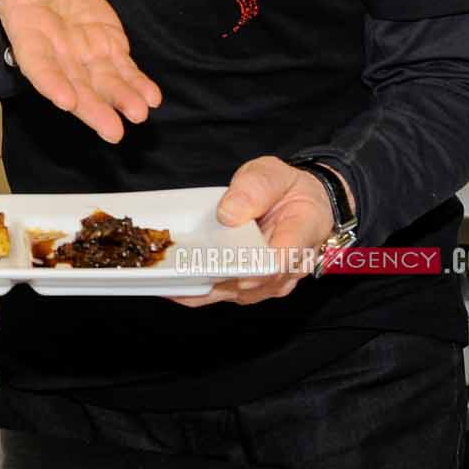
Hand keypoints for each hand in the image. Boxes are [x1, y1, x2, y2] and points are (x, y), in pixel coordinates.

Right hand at [0, 0, 160, 142]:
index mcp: (30, 38)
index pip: (39, 66)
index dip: (52, 83)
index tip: (66, 101)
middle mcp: (59, 55)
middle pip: (76, 87)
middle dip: (94, 109)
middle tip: (113, 131)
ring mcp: (85, 56)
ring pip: (104, 84)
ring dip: (121, 100)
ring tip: (139, 113)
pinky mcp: (108, 50)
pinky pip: (124, 71)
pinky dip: (138, 85)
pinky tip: (152, 98)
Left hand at [168, 156, 337, 306]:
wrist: (298, 204)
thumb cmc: (286, 189)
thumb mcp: (273, 173)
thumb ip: (254, 189)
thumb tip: (228, 214)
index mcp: (302, 234)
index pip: (282, 258)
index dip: (253, 267)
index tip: (226, 266)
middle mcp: (288, 268)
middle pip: (252, 282)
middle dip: (215, 275)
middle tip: (178, 268)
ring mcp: (267, 283)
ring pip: (232, 292)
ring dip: (200, 285)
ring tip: (165, 275)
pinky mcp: (246, 288)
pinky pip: (221, 294)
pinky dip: (195, 291)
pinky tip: (168, 284)